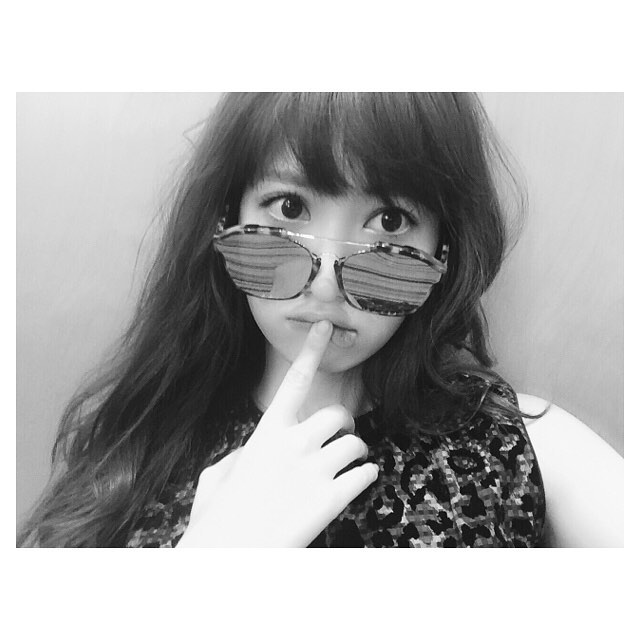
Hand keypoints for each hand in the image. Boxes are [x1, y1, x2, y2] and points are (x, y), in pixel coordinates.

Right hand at [177, 320, 378, 546]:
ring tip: (348, 463)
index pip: (295, 380)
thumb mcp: (218, 474)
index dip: (311, 349)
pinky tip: (355, 484)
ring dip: (357, 452)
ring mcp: (314, 470)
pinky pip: (365, 475)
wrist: (224, 557)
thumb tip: (255, 451)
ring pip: (356, 443)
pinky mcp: (331, 499)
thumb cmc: (217, 518)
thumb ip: (242, 455)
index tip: (324, 326)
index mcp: (266, 432)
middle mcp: (293, 443)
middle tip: (342, 436)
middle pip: (337, 414)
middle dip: (344, 423)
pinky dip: (366, 476)